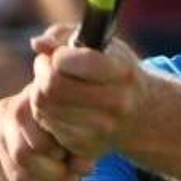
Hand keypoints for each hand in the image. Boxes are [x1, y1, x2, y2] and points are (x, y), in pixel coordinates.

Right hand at [0, 75, 87, 180]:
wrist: (50, 140)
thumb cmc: (73, 135)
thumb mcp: (83, 139)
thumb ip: (84, 150)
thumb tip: (84, 167)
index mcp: (34, 96)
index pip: (40, 138)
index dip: (61, 157)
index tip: (76, 161)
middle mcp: (6, 110)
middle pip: (22, 157)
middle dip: (53, 177)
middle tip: (71, 179)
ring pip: (17, 180)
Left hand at [28, 27, 144, 163]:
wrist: (142, 116)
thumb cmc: (116, 72)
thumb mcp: (102, 44)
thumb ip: (65, 35)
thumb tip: (37, 44)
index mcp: (121, 72)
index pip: (68, 63)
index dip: (57, 55)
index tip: (60, 54)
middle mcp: (115, 103)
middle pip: (51, 86)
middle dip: (42, 71)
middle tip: (47, 66)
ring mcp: (100, 129)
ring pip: (43, 105)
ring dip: (40, 89)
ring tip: (53, 84)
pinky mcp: (85, 145)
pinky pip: (46, 123)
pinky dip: (45, 110)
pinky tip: (60, 104)